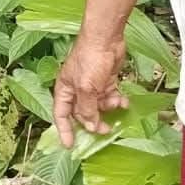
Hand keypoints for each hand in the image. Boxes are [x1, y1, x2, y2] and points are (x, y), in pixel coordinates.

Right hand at [53, 34, 128, 148]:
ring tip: (116, 104)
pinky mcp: (105, 81)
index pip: (61, 114)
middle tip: (104, 130)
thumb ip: (87, 109)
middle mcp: (77, 89)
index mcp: (65, 90)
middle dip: (93, 122)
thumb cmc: (89, 59)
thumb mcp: (86, 87)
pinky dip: (117, 100)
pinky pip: (110, 97)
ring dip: (108, 108)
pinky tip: (123, 100)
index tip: (69, 145)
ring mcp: (92, 85)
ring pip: (99, 106)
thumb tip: (90, 126)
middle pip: (82, 113)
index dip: (64, 130)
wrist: (105, 39)